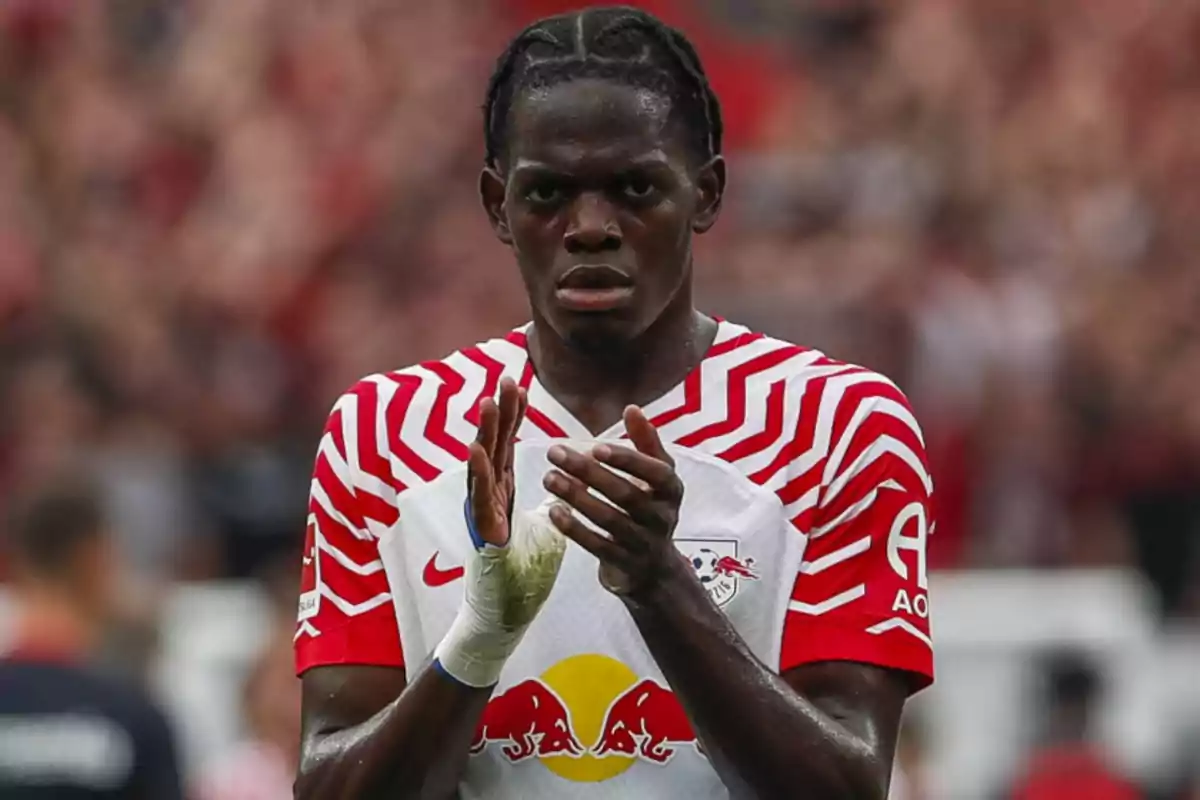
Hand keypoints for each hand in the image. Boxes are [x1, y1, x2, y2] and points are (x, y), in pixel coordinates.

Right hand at [437, 377, 567, 687]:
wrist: (504, 611)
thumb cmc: (520, 572)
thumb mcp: (541, 527)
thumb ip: (545, 503)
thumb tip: (560, 485)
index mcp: (504, 493)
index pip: (508, 445)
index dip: (511, 415)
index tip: (517, 384)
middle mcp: (490, 498)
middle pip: (494, 446)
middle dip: (499, 413)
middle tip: (506, 378)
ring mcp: (482, 514)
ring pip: (482, 466)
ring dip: (484, 434)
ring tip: (488, 404)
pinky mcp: (482, 534)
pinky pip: (480, 499)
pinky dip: (478, 474)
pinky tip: (478, 451)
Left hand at [543, 405, 685, 598]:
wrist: (654, 568)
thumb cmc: (649, 509)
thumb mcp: (656, 477)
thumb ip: (645, 443)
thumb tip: (632, 408)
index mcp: (671, 490)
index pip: (655, 472)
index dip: (626, 459)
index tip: (595, 445)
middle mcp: (662, 517)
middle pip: (625, 494)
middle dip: (588, 472)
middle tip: (555, 453)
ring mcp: (644, 543)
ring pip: (609, 519)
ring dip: (576, 497)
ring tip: (548, 478)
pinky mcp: (624, 564)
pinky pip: (597, 546)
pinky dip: (575, 529)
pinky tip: (553, 511)